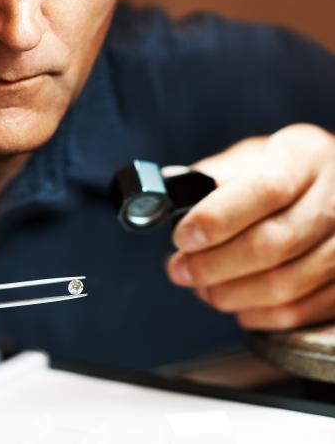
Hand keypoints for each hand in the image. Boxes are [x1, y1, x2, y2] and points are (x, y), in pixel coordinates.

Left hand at [166, 124, 334, 330]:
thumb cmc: (286, 170)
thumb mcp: (253, 156)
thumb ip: (213, 174)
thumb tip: (166, 193)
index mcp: (305, 155)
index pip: (266, 189)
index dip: (219, 218)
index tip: (182, 235)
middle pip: (275, 242)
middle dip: (214, 263)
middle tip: (179, 269)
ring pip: (287, 283)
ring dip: (231, 293)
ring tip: (201, 287)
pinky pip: (301, 311)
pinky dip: (260, 315)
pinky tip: (236, 303)